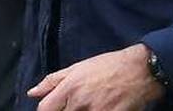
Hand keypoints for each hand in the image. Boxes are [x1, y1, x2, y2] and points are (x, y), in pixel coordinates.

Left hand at [27, 43, 163, 110]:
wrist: (140, 70)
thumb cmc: (108, 66)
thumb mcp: (78, 67)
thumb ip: (52, 81)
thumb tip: (32, 93)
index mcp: (69, 87)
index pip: (45, 109)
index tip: (54, 109)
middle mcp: (80, 102)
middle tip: (77, 105)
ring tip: (92, 104)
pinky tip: (102, 107)